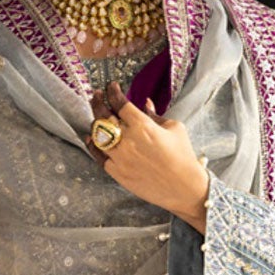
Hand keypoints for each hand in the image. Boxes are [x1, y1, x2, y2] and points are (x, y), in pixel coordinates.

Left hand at [87, 82, 209, 233]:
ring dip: (95, 122)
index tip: (111, 86)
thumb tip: (145, 103)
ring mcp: (119, 157)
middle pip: (103, 115)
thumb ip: (155, 115)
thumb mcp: (174, 128)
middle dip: (98, 102)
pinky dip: (93, 145)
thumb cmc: (183, 156)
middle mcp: (127, 139)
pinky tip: (91, 138)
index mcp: (142, 125)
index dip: (113, 92)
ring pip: (97, 134)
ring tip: (96, 117)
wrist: (183, 187)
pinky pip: (98, 155)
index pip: (120, 103)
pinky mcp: (117, 172)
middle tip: (96, 96)